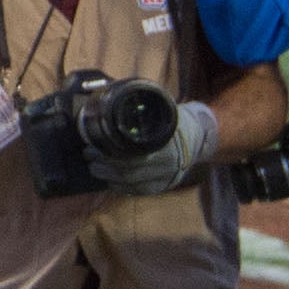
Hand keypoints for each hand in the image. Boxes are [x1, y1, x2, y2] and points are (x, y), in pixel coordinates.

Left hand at [91, 100, 219, 196]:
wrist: (199, 135)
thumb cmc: (172, 120)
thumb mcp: (158, 110)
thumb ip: (137, 109)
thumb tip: (102, 97)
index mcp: (166, 143)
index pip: (131, 156)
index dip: (108, 154)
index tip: (92, 147)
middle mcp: (168, 163)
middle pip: (129, 171)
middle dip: (103, 165)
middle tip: (89, 155)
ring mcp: (168, 177)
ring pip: (132, 184)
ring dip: (108, 177)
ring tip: (94, 167)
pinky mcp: (165, 185)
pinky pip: (140, 191)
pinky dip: (121, 187)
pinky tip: (109, 179)